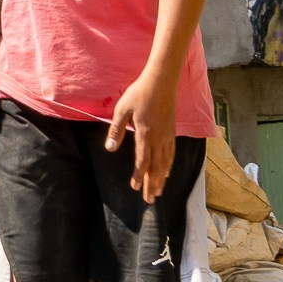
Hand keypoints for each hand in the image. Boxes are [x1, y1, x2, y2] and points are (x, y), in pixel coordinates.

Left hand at [107, 72, 177, 203]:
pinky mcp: (172, 132)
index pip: (142, 160)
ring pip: (165, 163)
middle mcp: (158, 138)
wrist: (161, 82)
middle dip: (151, 184)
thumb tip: (110, 149)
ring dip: (161, 179)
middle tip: (149, 200)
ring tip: (158, 192)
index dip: (139, 175)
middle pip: (155, 167)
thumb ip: (116, 130)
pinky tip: (167, 173)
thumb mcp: (122, 110)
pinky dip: (169, 166)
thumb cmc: (139, 94)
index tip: (135, 188)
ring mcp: (167, 136)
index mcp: (145, 134)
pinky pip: (171, 154)